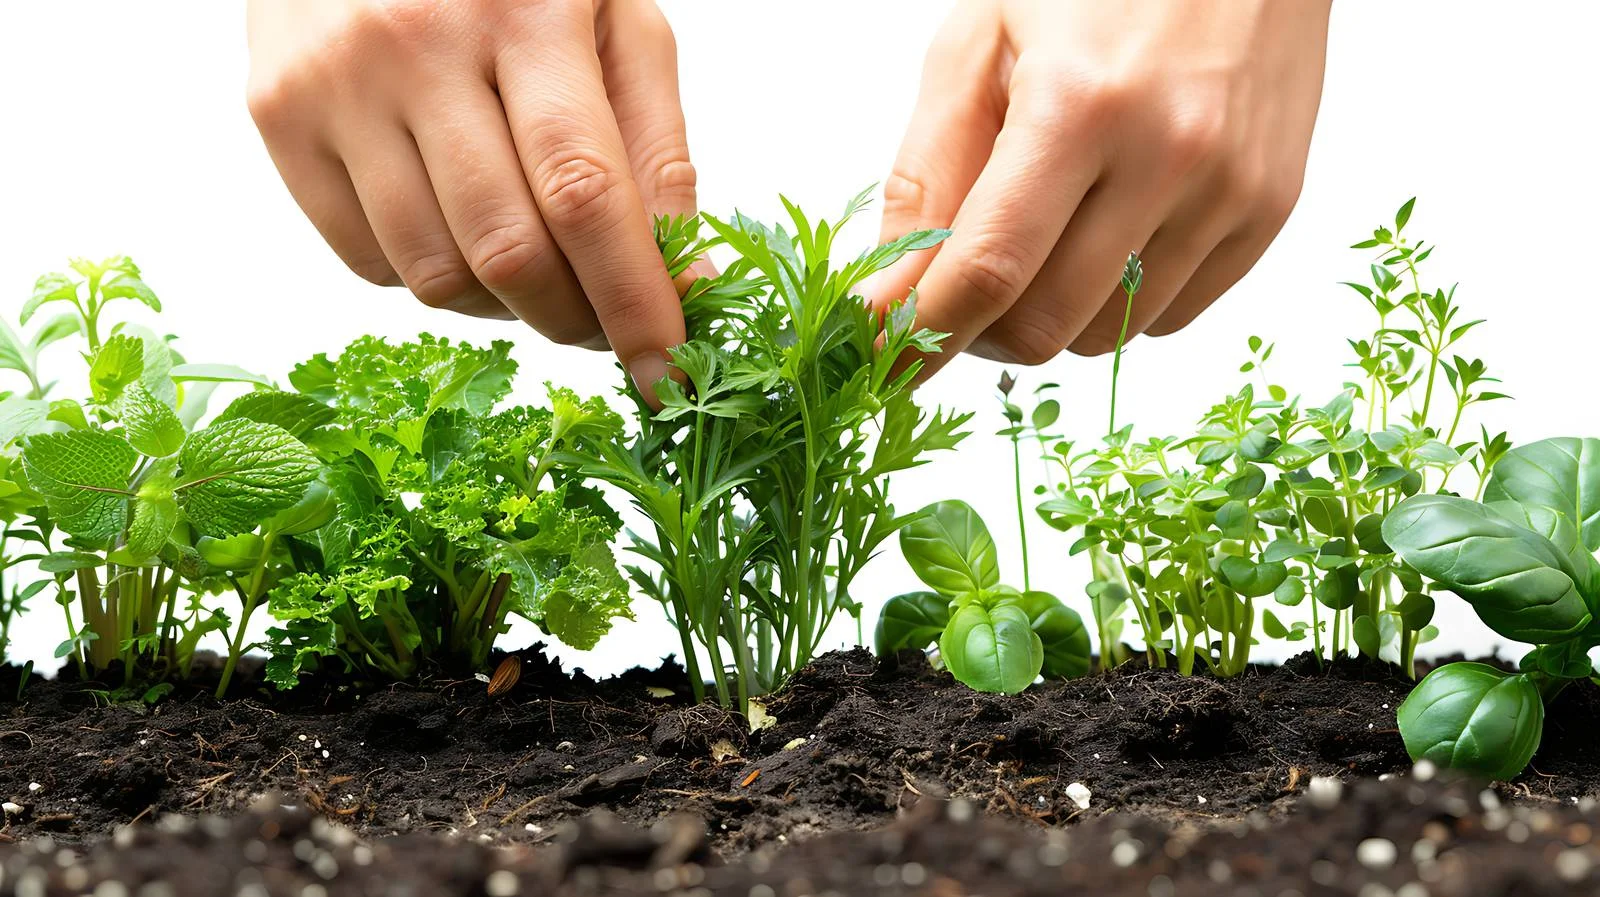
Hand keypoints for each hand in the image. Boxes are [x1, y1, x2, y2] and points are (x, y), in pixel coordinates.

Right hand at [246, 0, 694, 395]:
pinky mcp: (277, 117)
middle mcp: (417, 46)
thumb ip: (658, 148)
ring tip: (539, 270)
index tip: (670, 373)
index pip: (585, 192)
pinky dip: (437, 280)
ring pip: (435, 275)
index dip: (635, 299)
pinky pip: (371, 262)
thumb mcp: (615, 22)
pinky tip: (464, 230)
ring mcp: (335, 85)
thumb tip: (687, 279)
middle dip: (577, 320)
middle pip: (508, 250)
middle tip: (609, 327)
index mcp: (525, 12)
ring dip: (508, 309)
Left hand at [864, 0, 1330, 376]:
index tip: (885, 364)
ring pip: (1106, 335)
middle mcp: (1168, 156)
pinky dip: (1118, 301)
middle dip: (981, 333)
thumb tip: (892, 294)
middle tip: (961, 291)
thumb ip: (926, 171)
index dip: (924, 334)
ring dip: (1049, 314)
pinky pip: (1169, 316)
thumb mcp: (979, 42)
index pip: (990, 268)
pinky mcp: (1270, 210)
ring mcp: (1230, 191)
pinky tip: (1108, 228)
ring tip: (1042, 235)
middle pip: (1046, 325)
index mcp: (1079, 104)